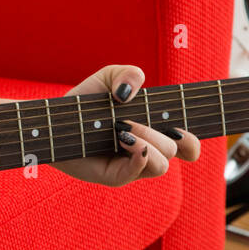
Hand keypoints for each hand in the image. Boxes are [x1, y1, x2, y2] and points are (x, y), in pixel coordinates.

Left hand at [53, 64, 200, 186]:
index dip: (192, 142)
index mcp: (154, 133)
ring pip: (161, 164)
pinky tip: (123, 140)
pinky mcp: (115, 176)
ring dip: (148, 143)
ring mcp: (132, 166)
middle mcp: (147, 152)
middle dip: (158, 132)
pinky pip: (136, 172)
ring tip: (121, 131)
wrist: (56, 121)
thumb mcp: (109, 77)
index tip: (180, 127)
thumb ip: (128, 73)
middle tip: (130, 122)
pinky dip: (137, 155)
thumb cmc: (86, 102)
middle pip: (176, 150)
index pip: (187, 147)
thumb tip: (131, 93)